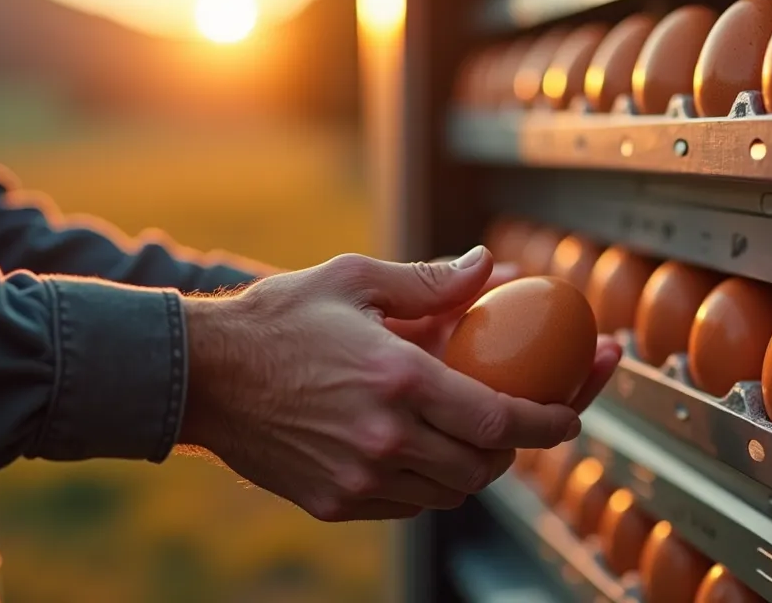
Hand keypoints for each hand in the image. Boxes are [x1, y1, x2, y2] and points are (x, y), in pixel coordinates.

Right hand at [179, 247, 582, 521]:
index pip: (501, 417)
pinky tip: (425, 447)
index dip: (551, 420)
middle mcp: (385, 438)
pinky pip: (408, 504)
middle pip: (485, 465)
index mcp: (398, 379)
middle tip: (526, 418)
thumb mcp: (355, 280)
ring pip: (450, 492)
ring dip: (474, 465)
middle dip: (517, 446)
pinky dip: (430, 482)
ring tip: (475, 430)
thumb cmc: (277, 319)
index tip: (572, 415)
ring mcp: (359, 478)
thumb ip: (431, 281)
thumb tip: (490, 267)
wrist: (199, 376)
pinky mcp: (336, 502)